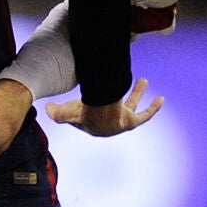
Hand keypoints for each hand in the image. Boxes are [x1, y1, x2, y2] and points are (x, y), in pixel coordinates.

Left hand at [44, 77, 162, 137]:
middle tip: (122, 84)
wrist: (98, 114)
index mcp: (91, 126)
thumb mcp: (64, 112)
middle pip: (115, 107)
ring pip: (131, 106)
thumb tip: (46, 109)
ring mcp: (119, 125)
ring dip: (138, 93)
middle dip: (118, 95)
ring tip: (143, 80)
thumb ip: (54, 111)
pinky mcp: (130, 122)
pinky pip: (145, 116)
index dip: (95, 103)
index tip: (97, 88)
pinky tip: (161, 99)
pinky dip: (153, 108)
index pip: (94, 113)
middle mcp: (107, 127)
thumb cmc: (82, 111)